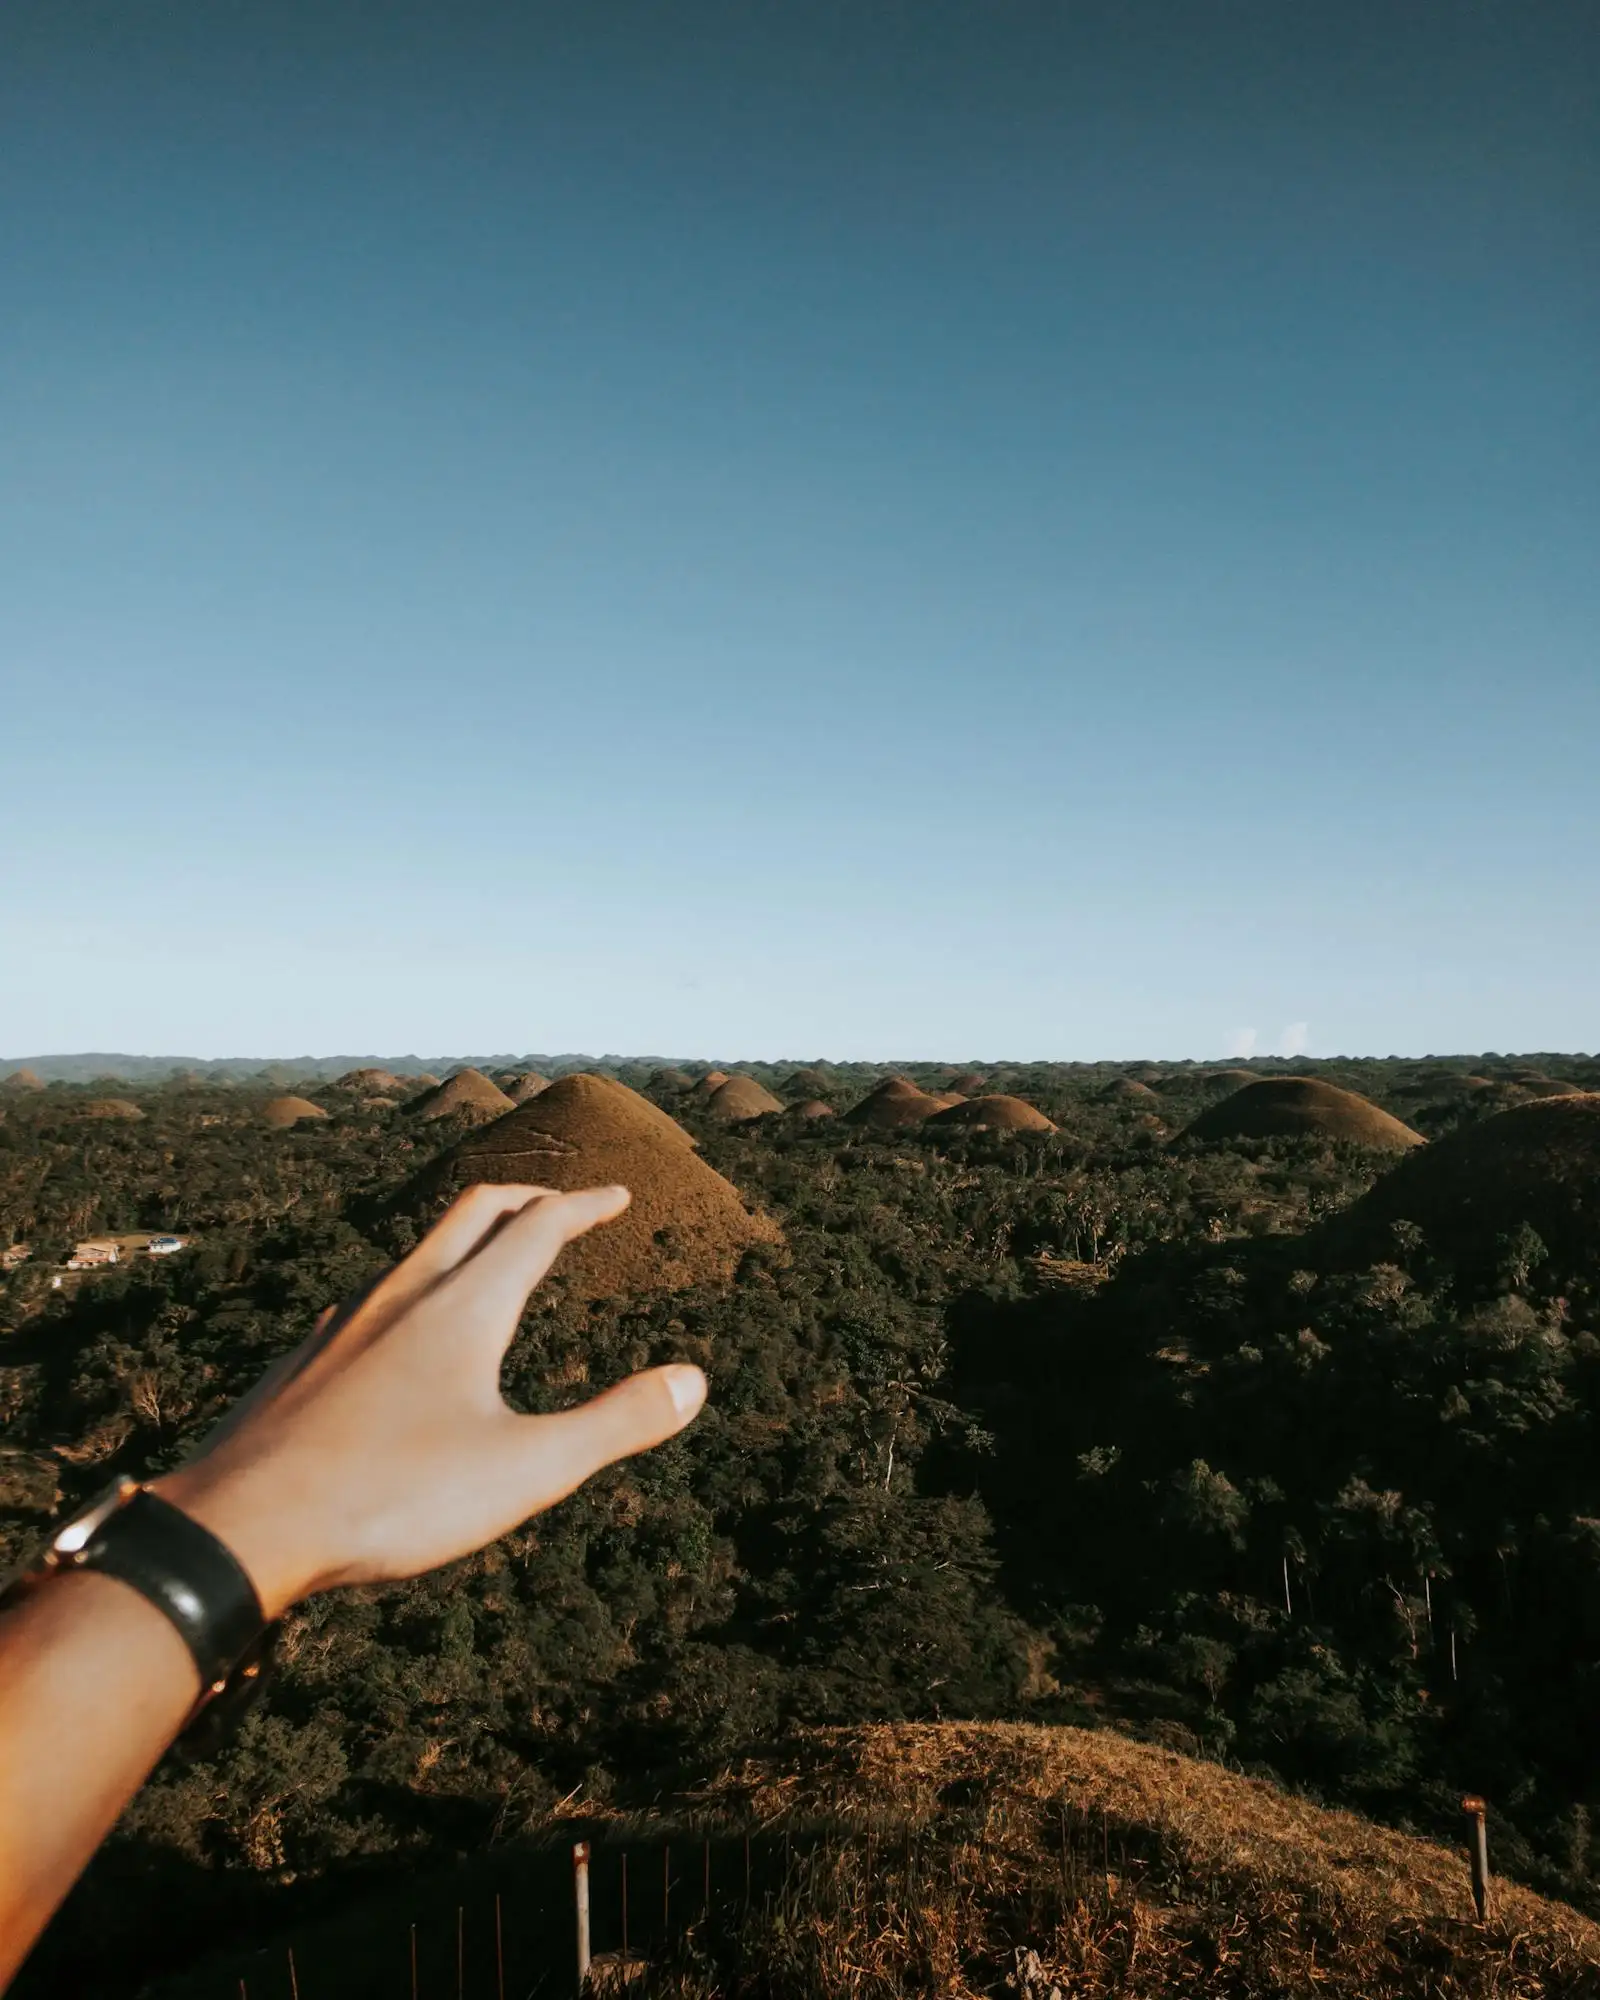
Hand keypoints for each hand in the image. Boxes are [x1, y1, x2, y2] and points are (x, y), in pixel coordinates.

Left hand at [152, 1184, 706, 1618]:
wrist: (242, 1522)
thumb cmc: (392, 1496)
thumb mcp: (526, 1471)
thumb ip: (615, 1424)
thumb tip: (695, 1381)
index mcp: (466, 1305)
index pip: (540, 1227)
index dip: (586, 1206)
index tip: (618, 1197)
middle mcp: (405, 1292)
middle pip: (474, 1212)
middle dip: (527, 1200)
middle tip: (562, 1207)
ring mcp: (347, 1320)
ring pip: (417, 1251)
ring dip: (466, 1239)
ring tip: (489, 1263)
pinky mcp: (307, 1357)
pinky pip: (372, 1295)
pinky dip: (414, 1286)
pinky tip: (403, 1333)